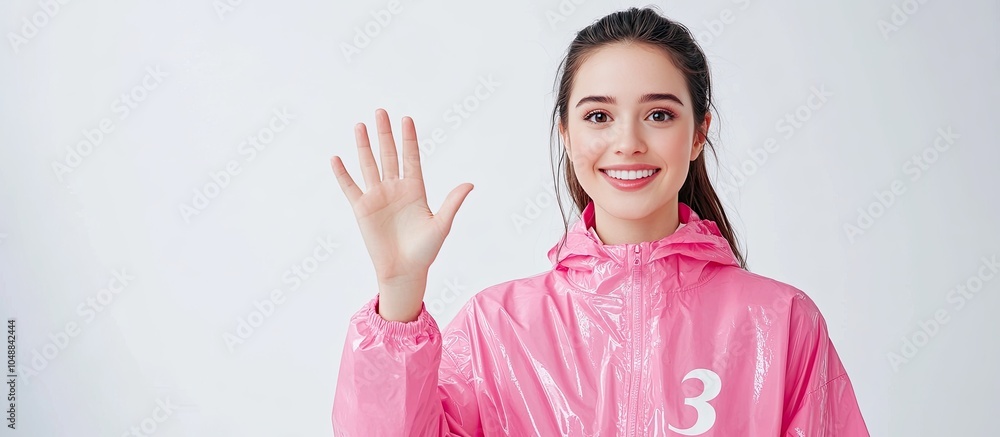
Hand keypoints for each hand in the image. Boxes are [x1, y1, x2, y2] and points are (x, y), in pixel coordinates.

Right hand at [330, 108, 472, 320]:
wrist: (404, 271)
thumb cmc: (425, 251)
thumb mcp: (442, 225)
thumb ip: (452, 203)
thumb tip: (470, 184)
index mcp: (415, 189)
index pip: (411, 158)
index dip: (408, 139)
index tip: (406, 119)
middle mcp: (395, 188)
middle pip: (389, 155)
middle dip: (385, 134)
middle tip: (381, 111)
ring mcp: (377, 197)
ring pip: (369, 165)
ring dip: (364, 146)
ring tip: (360, 125)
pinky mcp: (362, 209)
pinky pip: (350, 188)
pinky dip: (342, 174)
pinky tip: (336, 158)